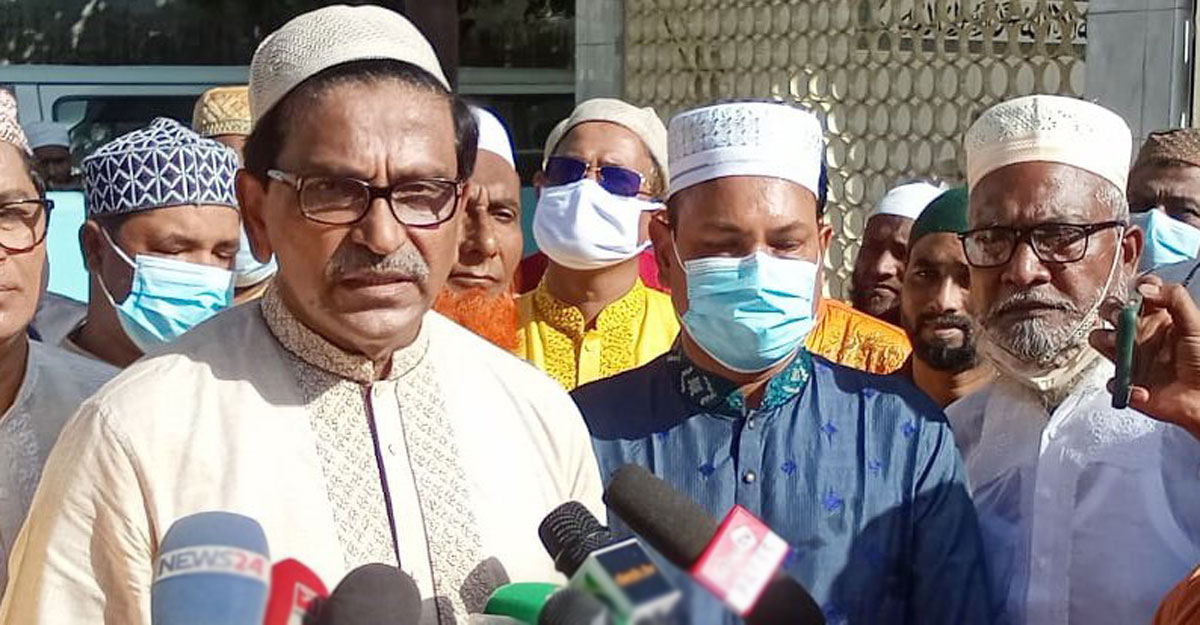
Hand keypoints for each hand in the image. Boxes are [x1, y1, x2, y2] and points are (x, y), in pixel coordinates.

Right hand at [1089, 275, 1199, 440]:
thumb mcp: (1196, 323)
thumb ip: (1174, 298)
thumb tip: (1143, 288)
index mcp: (1158, 318)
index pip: (1137, 293)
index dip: (1134, 288)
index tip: (1138, 292)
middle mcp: (1140, 334)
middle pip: (1110, 312)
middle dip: (1111, 310)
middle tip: (1122, 318)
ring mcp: (1131, 357)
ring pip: (1099, 339)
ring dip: (1105, 339)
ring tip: (1122, 346)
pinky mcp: (1126, 383)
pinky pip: (1111, 381)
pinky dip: (1124, 386)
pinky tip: (1144, 389)